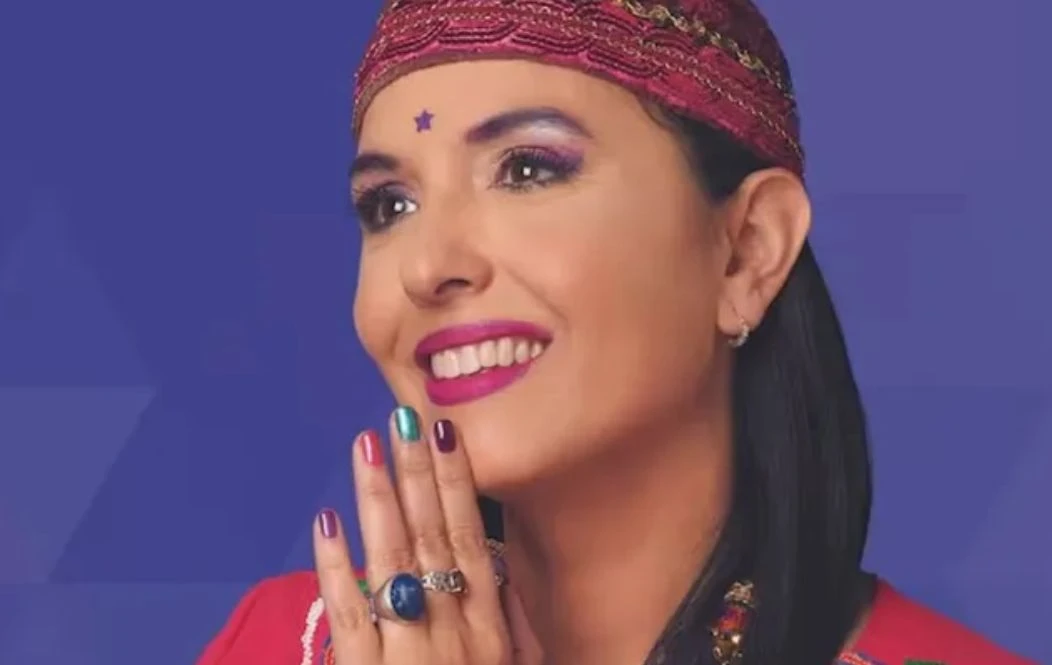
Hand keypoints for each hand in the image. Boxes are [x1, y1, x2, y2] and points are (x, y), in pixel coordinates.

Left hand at [312, 407, 536, 664]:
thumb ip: (511, 620)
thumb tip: (503, 569)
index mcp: (487, 624)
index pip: (470, 538)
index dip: (456, 483)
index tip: (445, 433)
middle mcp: (450, 627)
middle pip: (432, 537)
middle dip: (418, 473)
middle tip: (404, 420)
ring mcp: (406, 649)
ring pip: (391, 560)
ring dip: (378, 497)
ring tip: (365, 446)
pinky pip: (347, 610)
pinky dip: (336, 564)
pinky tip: (327, 519)